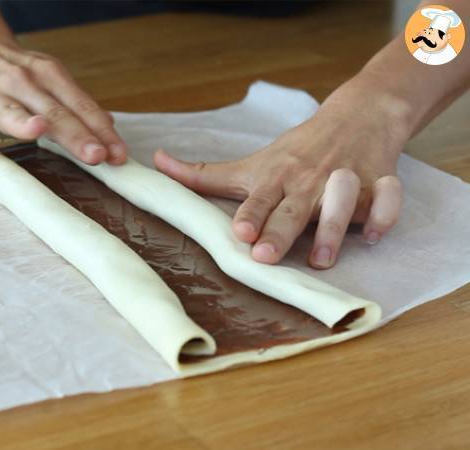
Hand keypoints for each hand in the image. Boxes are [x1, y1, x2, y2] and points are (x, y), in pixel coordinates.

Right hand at [0, 33, 125, 164]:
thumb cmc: (15, 70)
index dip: (101, 131)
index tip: (118, 153)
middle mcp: (25, 82)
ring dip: (24, 122)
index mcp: (50, 77)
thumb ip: (75, 104)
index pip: (82, 107)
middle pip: (55, 113)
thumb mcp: (50, 79)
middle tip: (97, 155)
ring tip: (37, 130)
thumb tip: (107, 124)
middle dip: (78, 135)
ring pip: (11, 111)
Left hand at [155, 81, 410, 268]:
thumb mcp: (251, 162)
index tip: (238, 233)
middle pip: (294, 209)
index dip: (250, 216)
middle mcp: (309, 180)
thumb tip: (156, 163)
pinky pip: (387, 200)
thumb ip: (204, 174)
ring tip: (321, 260)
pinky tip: (374, 235)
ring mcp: (346, 181)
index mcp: (277, 176)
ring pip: (341, 205)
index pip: (260, 199)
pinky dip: (385, 215)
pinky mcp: (380, 183)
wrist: (357, 115)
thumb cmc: (296, 149)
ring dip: (332, 231)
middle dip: (280, 231)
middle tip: (264, 255)